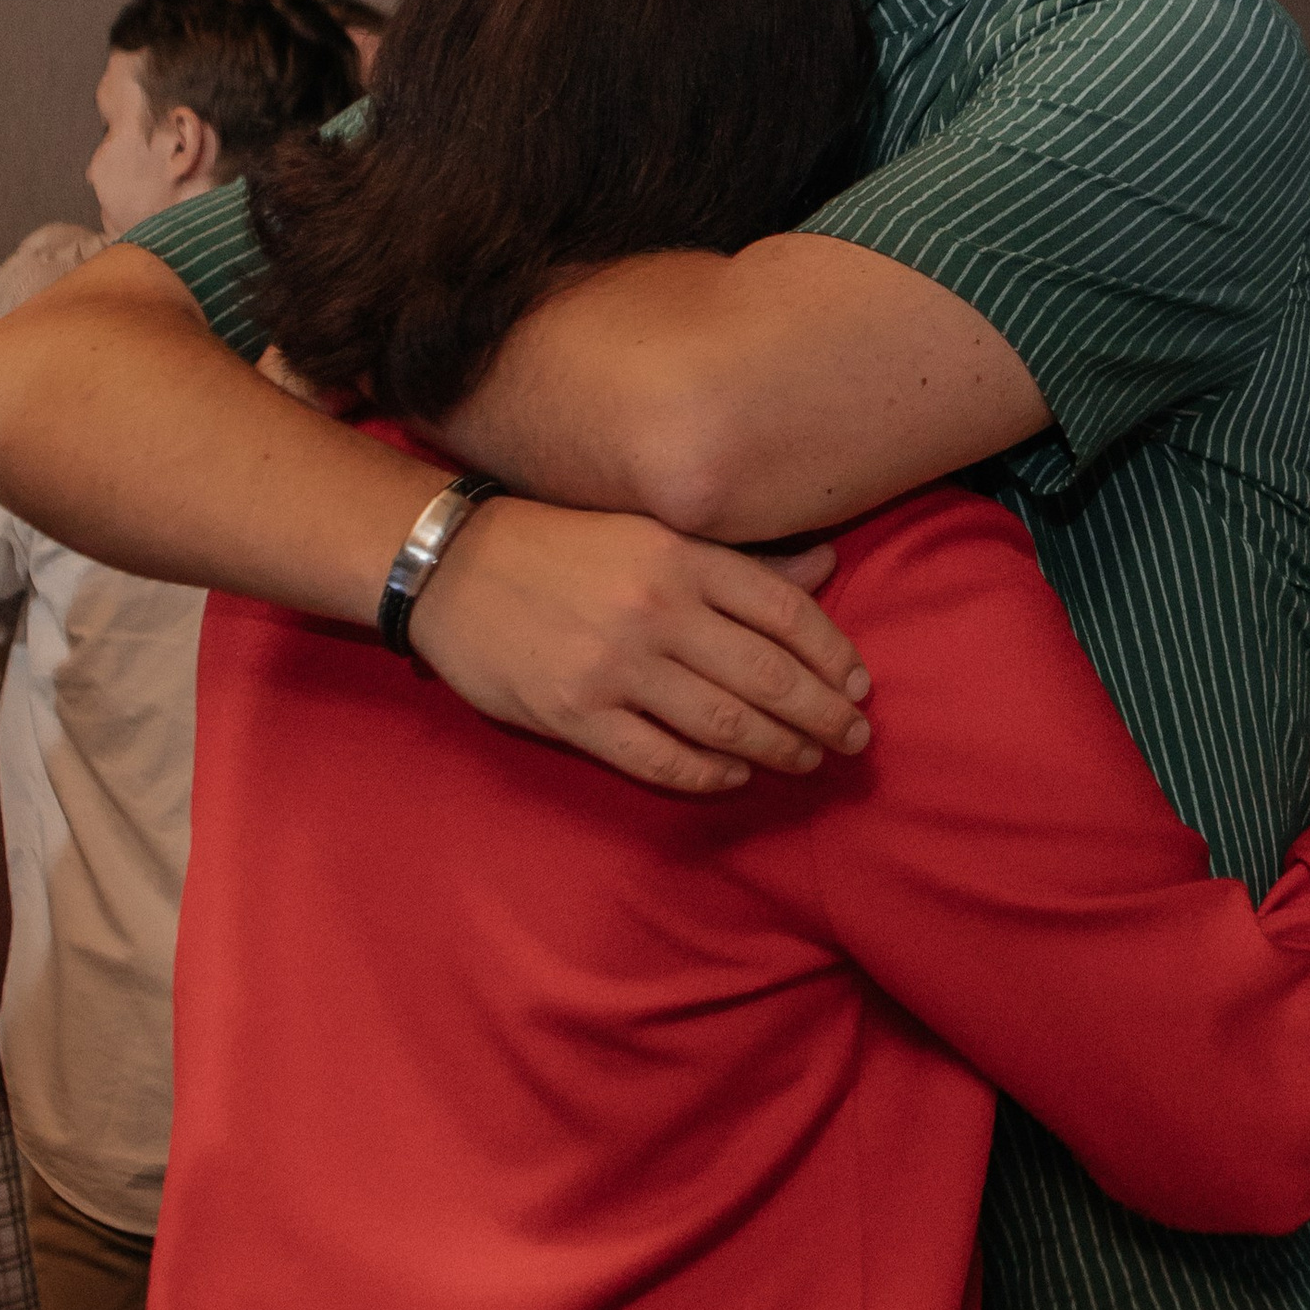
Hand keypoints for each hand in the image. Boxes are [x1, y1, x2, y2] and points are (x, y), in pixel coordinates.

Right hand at [410, 496, 873, 796]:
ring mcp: (615, 667)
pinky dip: (709, 774)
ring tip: (807, 762)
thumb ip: (739, 560)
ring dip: (779, 750)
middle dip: (824, 716)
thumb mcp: (651, 533)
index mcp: (681, 558)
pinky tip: (735, 777)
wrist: (450, 565)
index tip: (860, 686)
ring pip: (725, 724)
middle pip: (769, 677)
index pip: (786, 613)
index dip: (835, 656)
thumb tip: (827, 567)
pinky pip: (661, 758)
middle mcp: (657, 611)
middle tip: (854, 740)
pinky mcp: (575, 714)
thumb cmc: (561, 547)